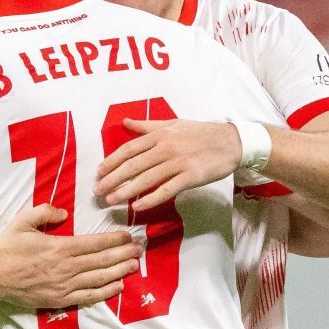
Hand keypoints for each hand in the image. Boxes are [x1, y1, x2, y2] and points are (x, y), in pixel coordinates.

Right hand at [0, 205, 141, 309]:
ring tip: (134, 265)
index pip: (95, 243)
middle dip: (123, 254)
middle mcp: (66, 267)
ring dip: (120, 271)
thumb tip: (63, 213)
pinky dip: (106, 292)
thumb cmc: (7, 248)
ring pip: (99, 278)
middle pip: (102, 260)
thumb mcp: (21, 222)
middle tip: (139, 249)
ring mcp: (65, 285)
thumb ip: (43, 212)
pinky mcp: (60, 299)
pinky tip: (119, 286)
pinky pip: (88, 296)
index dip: (114, 239)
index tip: (128, 236)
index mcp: (60, 247)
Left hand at [96, 119, 241, 212]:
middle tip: (97, 191)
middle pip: (133, 165)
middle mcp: (166, 148)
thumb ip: (147, 126)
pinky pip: (167, 189)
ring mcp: (178, 162)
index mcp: (160, 135)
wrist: (232, 142)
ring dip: (126, 191)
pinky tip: (137, 206)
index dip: (111, 161)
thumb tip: (125, 122)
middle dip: (112, 179)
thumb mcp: (173, 124)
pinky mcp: (190, 176)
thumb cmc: (201, 133)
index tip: (98, 172)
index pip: (129, 149)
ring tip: (111, 200)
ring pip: (146, 178)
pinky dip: (151, 199)